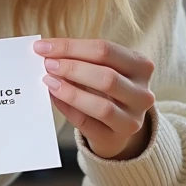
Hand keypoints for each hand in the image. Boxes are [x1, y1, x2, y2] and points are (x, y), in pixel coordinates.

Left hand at [33, 38, 155, 160]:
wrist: (117, 125)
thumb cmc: (106, 88)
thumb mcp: (102, 67)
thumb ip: (80, 58)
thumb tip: (46, 51)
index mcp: (141, 66)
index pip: (105, 50)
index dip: (71, 47)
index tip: (43, 47)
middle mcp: (142, 94)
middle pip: (107, 77)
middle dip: (71, 68)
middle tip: (47, 64)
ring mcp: (132, 119)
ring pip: (102, 106)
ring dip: (70, 91)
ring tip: (49, 81)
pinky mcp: (115, 139)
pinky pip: (87, 123)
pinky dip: (67, 108)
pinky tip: (54, 97)